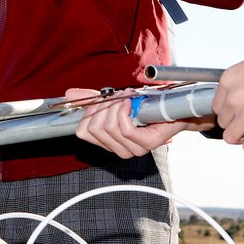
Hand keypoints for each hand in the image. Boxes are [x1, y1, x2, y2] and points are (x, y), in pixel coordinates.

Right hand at [71, 88, 211, 158]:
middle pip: (94, 128)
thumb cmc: (145, 106)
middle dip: (103, 106)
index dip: (89, 112)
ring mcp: (132, 150)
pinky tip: (131, 103)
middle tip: (118, 96)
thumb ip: (93, 99)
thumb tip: (69, 93)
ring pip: (109, 128)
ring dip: (116, 106)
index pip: (83, 132)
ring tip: (128, 97)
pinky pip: (124, 129)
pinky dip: (125, 111)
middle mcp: (118, 150)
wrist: (174, 110)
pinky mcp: (144, 144)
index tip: (103, 99)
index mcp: (108, 142)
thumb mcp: (115, 101)